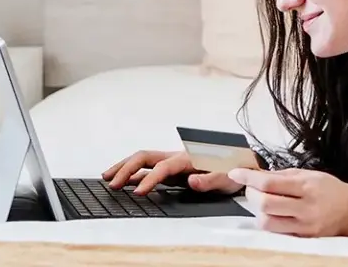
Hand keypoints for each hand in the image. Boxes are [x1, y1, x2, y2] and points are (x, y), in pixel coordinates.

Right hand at [101, 150, 246, 195]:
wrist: (240, 162)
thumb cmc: (233, 169)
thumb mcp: (227, 177)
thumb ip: (210, 179)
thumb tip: (192, 179)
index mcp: (188, 158)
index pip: (163, 168)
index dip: (149, 179)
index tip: (138, 192)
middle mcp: (177, 156)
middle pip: (145, 157)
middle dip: (126, 168)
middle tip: (112, 183)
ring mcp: (172, 161)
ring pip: (143, 159)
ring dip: (124, 166)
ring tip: (107, 177)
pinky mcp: (172, 167)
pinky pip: (148, 167)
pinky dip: (132, 172)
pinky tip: (122, 181)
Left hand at [228, 167, 347, 237]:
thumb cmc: (330, 190)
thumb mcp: (309, 174)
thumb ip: (283, 175)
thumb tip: (256, 175)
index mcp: (306, 186)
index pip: (270, 182)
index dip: (248, 178)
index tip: (235, 174)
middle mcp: (305, 207)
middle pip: (265, 204)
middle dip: (251, 195)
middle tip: (251, 190)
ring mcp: (304, 226)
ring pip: (267, 222)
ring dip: (258, 212)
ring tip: (263, 205)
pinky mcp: (303, 238)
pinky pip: (277, 233)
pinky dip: (270, 223)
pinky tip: (273, 215)